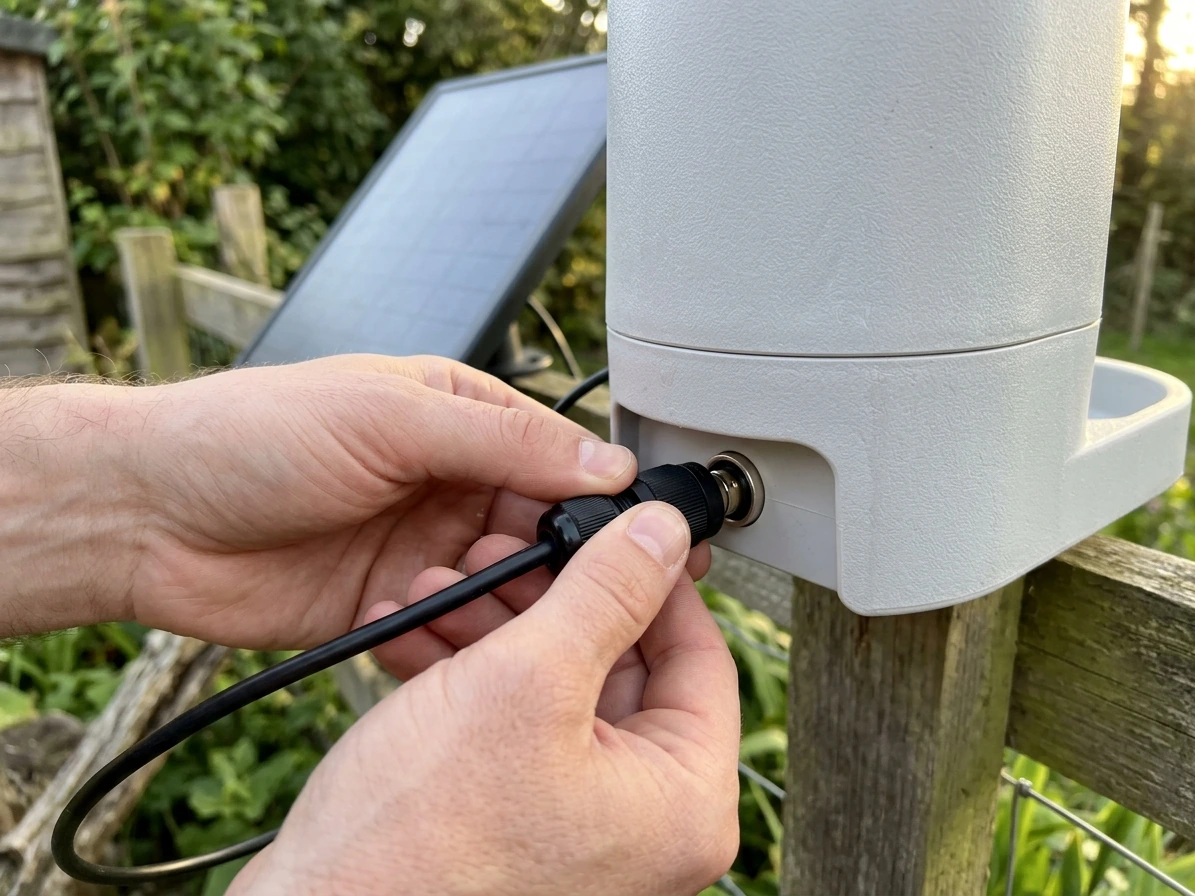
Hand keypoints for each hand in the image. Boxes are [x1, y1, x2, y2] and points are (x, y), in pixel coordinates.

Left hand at [0, 355, 709, 650]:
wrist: (148, 516)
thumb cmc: (251, 436)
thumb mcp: (390, 417)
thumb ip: (503, 441)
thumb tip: (604, 460)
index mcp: (457, 416)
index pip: (558, 453)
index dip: (604, 493)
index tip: (649, 531)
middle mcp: (448, 481)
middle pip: (543, 524)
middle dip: (563, 556)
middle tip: (582, 587)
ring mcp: (422, 547)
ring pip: (506, 582)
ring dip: (512, 599)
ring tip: (502, 609)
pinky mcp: (394, 606)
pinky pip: (454, 628)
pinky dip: (464, 638)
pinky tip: (456, 639)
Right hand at [231, 502, 740, 895]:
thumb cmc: (417, 849)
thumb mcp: (527, 682)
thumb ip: (606, 594)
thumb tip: (662, 535)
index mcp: (681, 804)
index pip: (702, 655)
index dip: (652, 578)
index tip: (616, 530)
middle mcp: (643, 824)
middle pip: (621, 667)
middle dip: (548, 599)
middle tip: (507, 555)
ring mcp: (580, 827)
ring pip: (559, 689)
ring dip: (498, 629)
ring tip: (444, 590)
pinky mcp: (520, 824)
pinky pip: (516, 728)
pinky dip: (473, 677)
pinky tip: (422, 636)